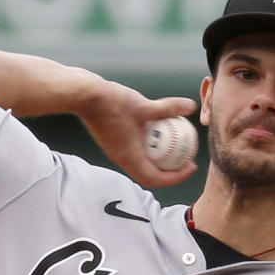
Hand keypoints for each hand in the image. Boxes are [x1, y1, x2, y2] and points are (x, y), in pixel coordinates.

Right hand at [80, 79, 198, 186]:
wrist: (83, 95)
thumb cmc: (111, 102)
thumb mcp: (144, 105)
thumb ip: (168, 108)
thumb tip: (190, 106)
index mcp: (129, 158)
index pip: (156, 179)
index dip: (176, 177)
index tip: (191, 166)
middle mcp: (122, 159)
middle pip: (150, 175)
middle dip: (170, 172)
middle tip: (186, 160)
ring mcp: (116, 151)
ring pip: (142, 163)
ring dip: (159, 160)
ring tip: (175, 147)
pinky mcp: (113, 141)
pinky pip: (135, 150)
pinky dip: (149, 147)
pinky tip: (158, 130)